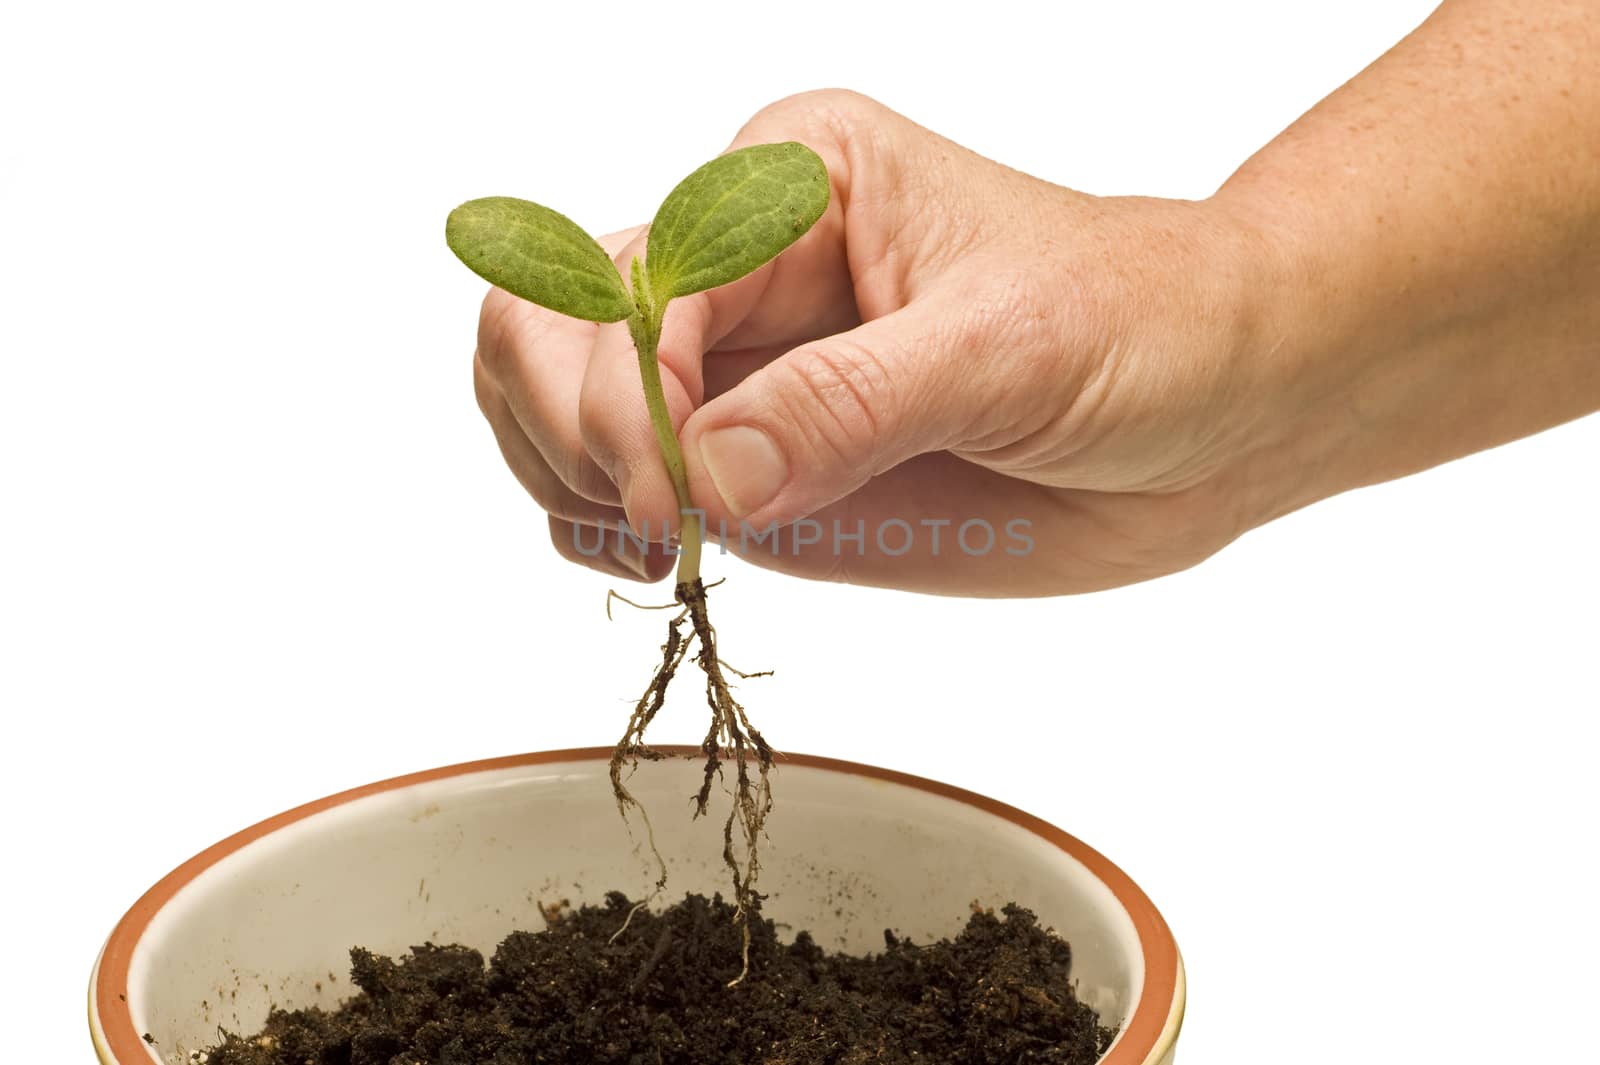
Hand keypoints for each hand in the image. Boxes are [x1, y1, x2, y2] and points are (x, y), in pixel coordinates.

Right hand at [472, 89, 1271, 595]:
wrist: (1211, 408)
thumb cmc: (1138, 326)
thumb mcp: (1006, 348)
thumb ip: (853, 404)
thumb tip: (707, 475)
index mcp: (783, 188)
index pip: (624, 281)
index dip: (624, 398)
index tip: (682, 506)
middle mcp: (737, 271)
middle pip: (544, 323)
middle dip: (571, 430)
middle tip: (666, 527)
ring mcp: (735, 371)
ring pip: (551, 399)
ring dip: (567, 479)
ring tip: (668, 547)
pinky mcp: (750, 459)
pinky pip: (615, 483)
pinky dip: (598, 525)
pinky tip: (666, 558)